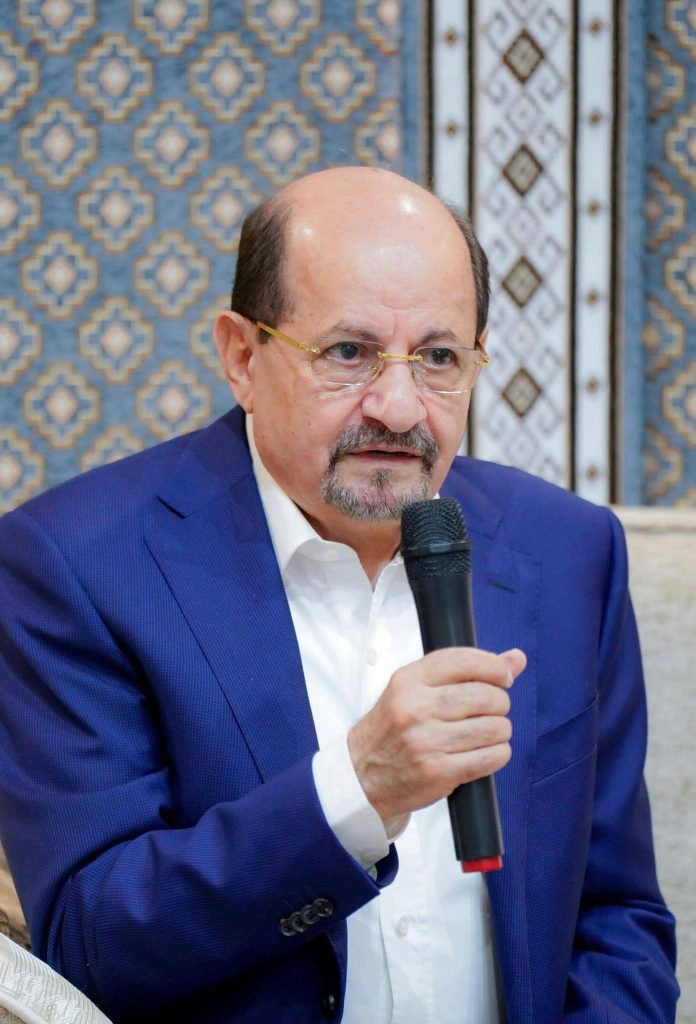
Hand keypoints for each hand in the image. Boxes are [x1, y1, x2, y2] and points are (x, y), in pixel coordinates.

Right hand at [348, 647, 525, 822]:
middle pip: (486, 696)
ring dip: (500, 731)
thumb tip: (516, 658)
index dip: (495, 667)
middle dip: (500, 703)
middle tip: (491, 710)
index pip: (465, 661)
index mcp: (408, 680)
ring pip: (494, 727)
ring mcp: (426, 741)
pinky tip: (485, 752)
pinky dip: (498, 754)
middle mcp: (415, 708)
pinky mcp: (438, 772)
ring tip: (486, 733)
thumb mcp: (415, 691)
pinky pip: (491, 758)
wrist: (362, 776)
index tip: (503, 677)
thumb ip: (465, 672)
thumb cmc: (393, 730)